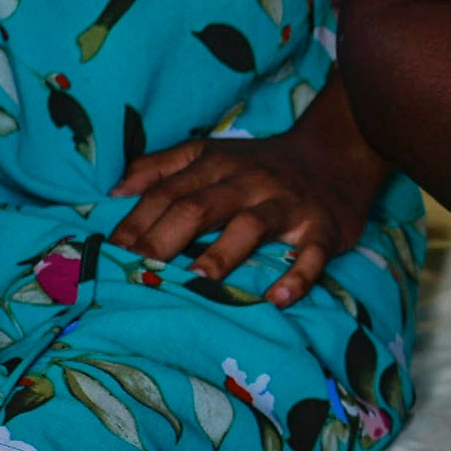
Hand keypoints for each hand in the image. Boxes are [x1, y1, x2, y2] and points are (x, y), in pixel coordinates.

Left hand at [115, 85, 387, 305]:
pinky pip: (311, 253)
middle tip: (138, 272)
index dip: (137, 222)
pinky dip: (297, 276)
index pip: (168, 193)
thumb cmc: (262, 162)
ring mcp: (287, 204)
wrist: (339, 151)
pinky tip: (278, 299)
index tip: (110, 253)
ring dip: (221, 254)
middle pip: (199, 207)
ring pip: (251, 226)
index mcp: (217, 165)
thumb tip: (115, 192)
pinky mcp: (323, 227)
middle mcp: (249, 182)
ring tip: (194, 283)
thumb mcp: (210, 151)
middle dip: (165, 239)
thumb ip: (161, 166)